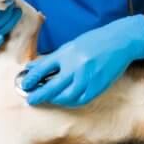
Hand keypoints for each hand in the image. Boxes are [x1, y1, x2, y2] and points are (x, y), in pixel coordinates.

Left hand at [21, 15, 143, 106]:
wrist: (120, 41)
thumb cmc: (94, 42)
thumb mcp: (71, 45)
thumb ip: (52, 58)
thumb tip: (31, 66)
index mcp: (67, 53)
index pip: (43, 68)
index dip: (31, 78)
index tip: (24, 84)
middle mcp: (76, 66)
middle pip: (52, 86)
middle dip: (39, 95)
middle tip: (31, 99)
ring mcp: (88, 78)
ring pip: (66, 96)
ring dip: (55, 100)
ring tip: (48, 99)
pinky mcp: (98, 86)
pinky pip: (80, 99)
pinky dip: (70, 101)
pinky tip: (65, 99)